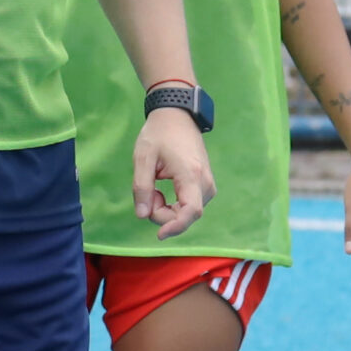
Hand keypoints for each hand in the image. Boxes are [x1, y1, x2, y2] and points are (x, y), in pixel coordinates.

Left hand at [132, 106, 216, 240]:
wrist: (177, 116)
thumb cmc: (158, 134)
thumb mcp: (143, 158)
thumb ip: (142, 187)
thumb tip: (142, 216)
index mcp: (191, 174)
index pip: (190, 211)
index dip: (175, 226)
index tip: (159, 234)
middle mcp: (205, 182)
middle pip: (188, 215)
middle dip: (164, 214)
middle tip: (148, 194)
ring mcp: (208, 184)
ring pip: (189, 212)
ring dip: (168, 210)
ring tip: (154, 187)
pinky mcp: (205, 185)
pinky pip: (190, 205)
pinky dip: (174, 205)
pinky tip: (162, 190)